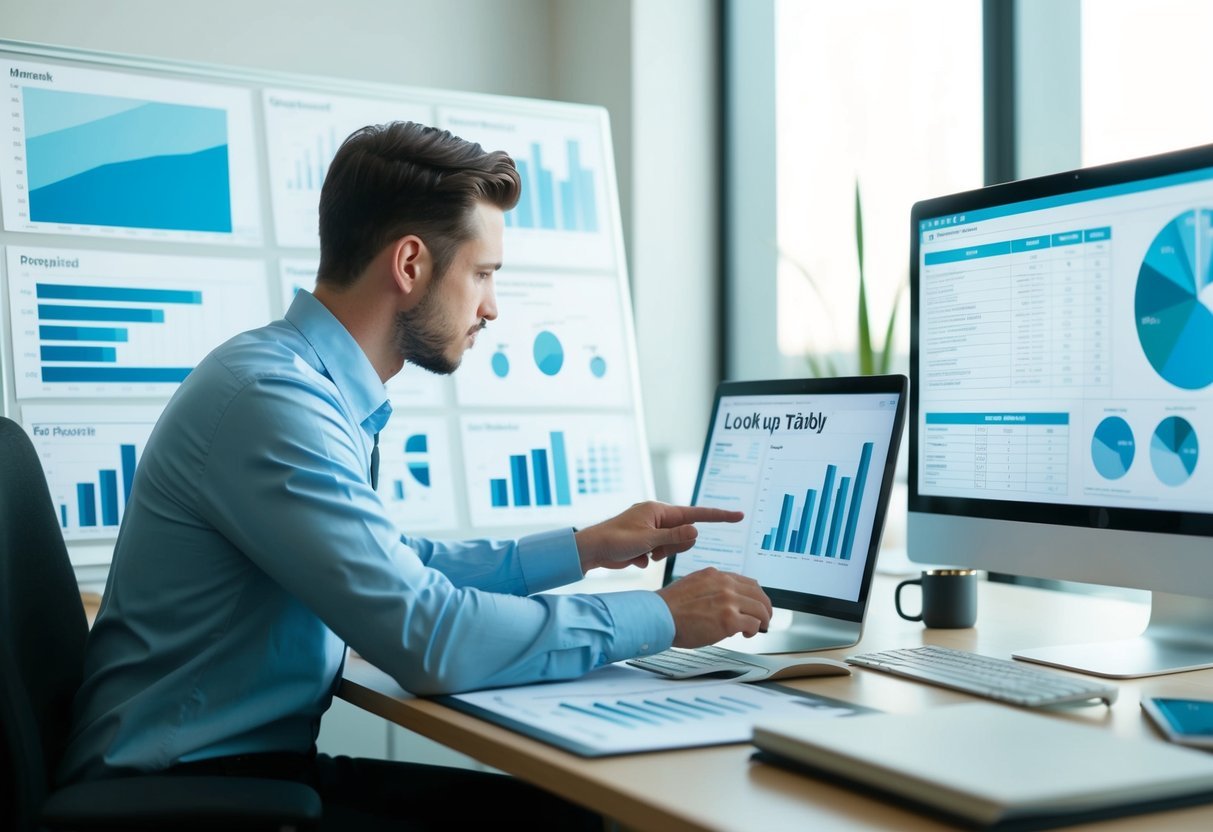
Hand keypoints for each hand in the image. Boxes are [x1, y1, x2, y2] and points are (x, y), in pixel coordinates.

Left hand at [573, 501, 743, 572]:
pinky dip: (651, 558)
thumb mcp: (648, 540)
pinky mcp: (646, 542)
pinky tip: (636, 559)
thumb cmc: (615, 540)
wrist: (591, 550)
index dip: (718, 516)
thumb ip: (674, 537)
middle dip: (674, 546)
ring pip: (673, 545)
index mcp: (659, 511)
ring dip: (662, 553)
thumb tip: (697, 531)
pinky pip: (660, 553)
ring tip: (643, 554)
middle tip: (653, 549)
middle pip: (684, 533)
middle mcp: (657, 518)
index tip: (738, 516)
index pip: (695, 513)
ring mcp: (651, 529)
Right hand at [656, 567, 772, 646]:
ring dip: (763, 620)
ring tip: (759, 628)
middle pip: (759, 594)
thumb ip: (711, 588)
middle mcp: (725, 584)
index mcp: (716, 575)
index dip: (756, 595)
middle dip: (765, 608)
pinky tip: (745, 634)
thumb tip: (724, 601)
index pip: (747, 582)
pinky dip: (754, 630)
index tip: (756, 604)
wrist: (658, 616)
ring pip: (760, 609)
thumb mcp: (693, 585)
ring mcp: (728, 601)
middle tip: (764, 618)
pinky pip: (753, 624)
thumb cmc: (670, 606)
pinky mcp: (729, 620)